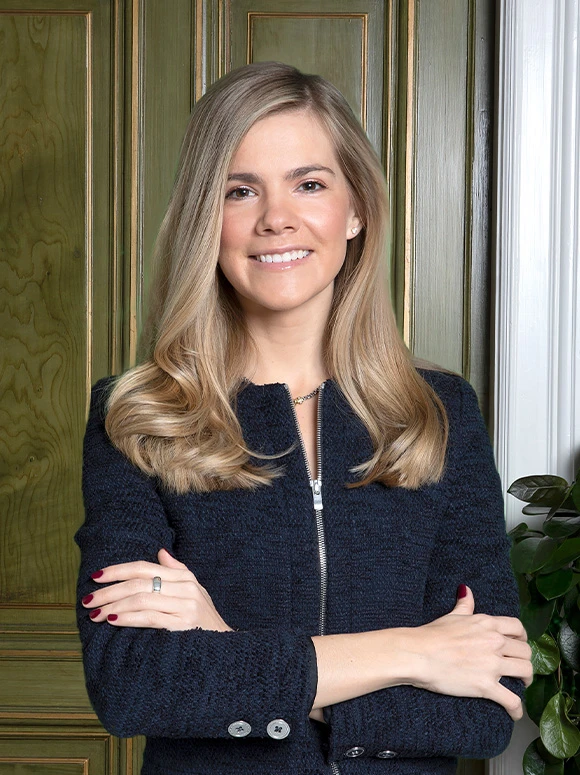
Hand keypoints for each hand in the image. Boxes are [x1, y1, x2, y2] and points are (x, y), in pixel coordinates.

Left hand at [82, 549, 232, 631]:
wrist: (226, 647)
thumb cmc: (204, 620)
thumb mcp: (194, 591)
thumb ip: (176, 571)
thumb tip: (160, 551)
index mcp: (185, 577)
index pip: (144, 567)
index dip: (117, 570)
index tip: (95, 576)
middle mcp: (186, 587)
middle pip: (139, 582)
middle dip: (109, 591)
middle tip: (88, 599)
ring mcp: (186, 606)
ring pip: (141, 599)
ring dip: (113, 606)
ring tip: (95, 614)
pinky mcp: (183, 625)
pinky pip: (149, 617)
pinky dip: (127, 618)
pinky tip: (112, 620)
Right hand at [407, 585, 531, 719]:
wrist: (418, 653)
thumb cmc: (432, 634)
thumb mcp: (452, 615)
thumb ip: (464, 604)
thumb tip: (466, 589)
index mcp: (487, 624)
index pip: (518, 628)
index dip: (522, 637)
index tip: (519, 644)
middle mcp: (494, 642)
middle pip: (525, 651)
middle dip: (525, 660)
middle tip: (519, 667)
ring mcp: (492, 664)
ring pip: (525, 672)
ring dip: (526, 681)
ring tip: (521, 686)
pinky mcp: (485, 686)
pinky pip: (512, 700)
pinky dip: (516, 709)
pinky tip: (515, 713)